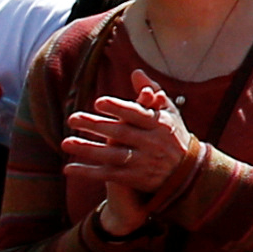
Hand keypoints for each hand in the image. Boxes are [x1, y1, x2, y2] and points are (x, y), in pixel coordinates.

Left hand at [64, 91, 201, 232]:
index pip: (137, 114)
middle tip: (72, 118)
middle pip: (121, 133)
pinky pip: (109, 175)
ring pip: (112, 155)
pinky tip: (69, 168)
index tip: (98, 102)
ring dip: (88, 150)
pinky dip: (88, 173)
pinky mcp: (136, 179)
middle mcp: (152, 143)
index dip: (118, 108)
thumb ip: (152, 92)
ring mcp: (144, 162)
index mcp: (160, 124)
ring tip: (65, 142)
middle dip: (96, 126)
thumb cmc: (172, 135)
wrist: (186, 172)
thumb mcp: (168, 113)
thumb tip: (136, 72)